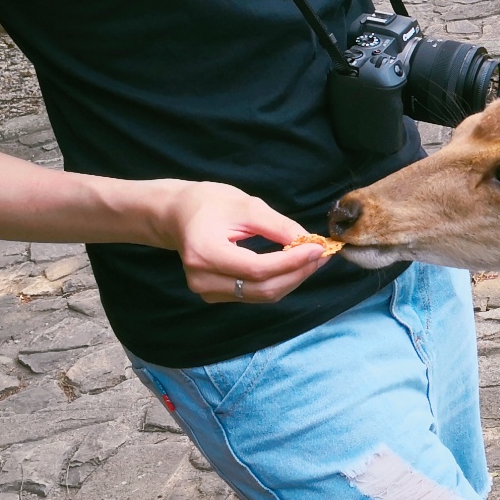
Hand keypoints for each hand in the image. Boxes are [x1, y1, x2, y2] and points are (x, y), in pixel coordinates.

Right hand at [155, 180, 328, 304]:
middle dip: (298, 272)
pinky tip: (292, 265)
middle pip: (263, 287)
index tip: (319, 248)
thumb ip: (278, 226)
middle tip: (322, 253)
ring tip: (312, 258)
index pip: (258, 268)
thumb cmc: (209, 203)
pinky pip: (254, 294)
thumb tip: (310, 242)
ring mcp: (207, 291)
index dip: (293, 262)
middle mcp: (202, 279)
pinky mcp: (215, 295)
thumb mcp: (246, 205)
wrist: (178, 215)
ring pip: (262, 295)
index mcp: (204, 253)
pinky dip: (278, 281)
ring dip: (292, 279)